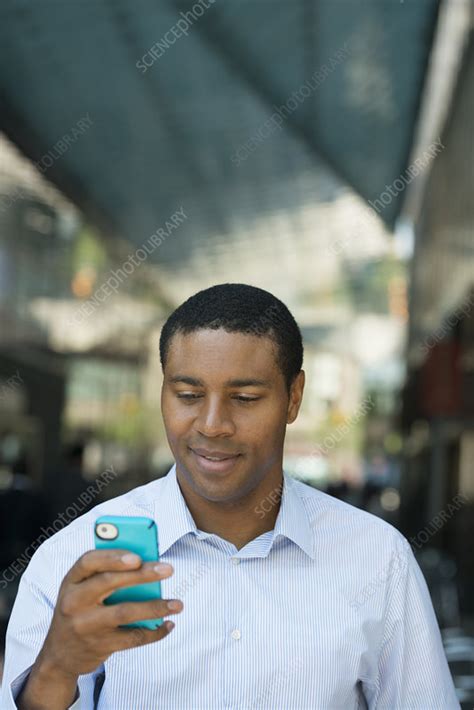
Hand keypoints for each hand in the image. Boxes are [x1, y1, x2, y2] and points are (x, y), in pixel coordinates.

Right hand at [37, 549, 181, 677]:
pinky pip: (132, 638)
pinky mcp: (99, 646)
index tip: (137, 556)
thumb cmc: (80, 609)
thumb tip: (146, 562)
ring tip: (177, 603)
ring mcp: (86, 626)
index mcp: (71, 581)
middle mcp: (74, 602)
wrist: (60, 654)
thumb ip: (104, 573)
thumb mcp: (81, 588)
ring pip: (124, 612)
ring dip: (155, 607)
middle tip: (168, 569)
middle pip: (110, 583)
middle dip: (142, 575)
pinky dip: (154, 632)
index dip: (113, 557)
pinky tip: (167, 624)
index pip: (89, 561)